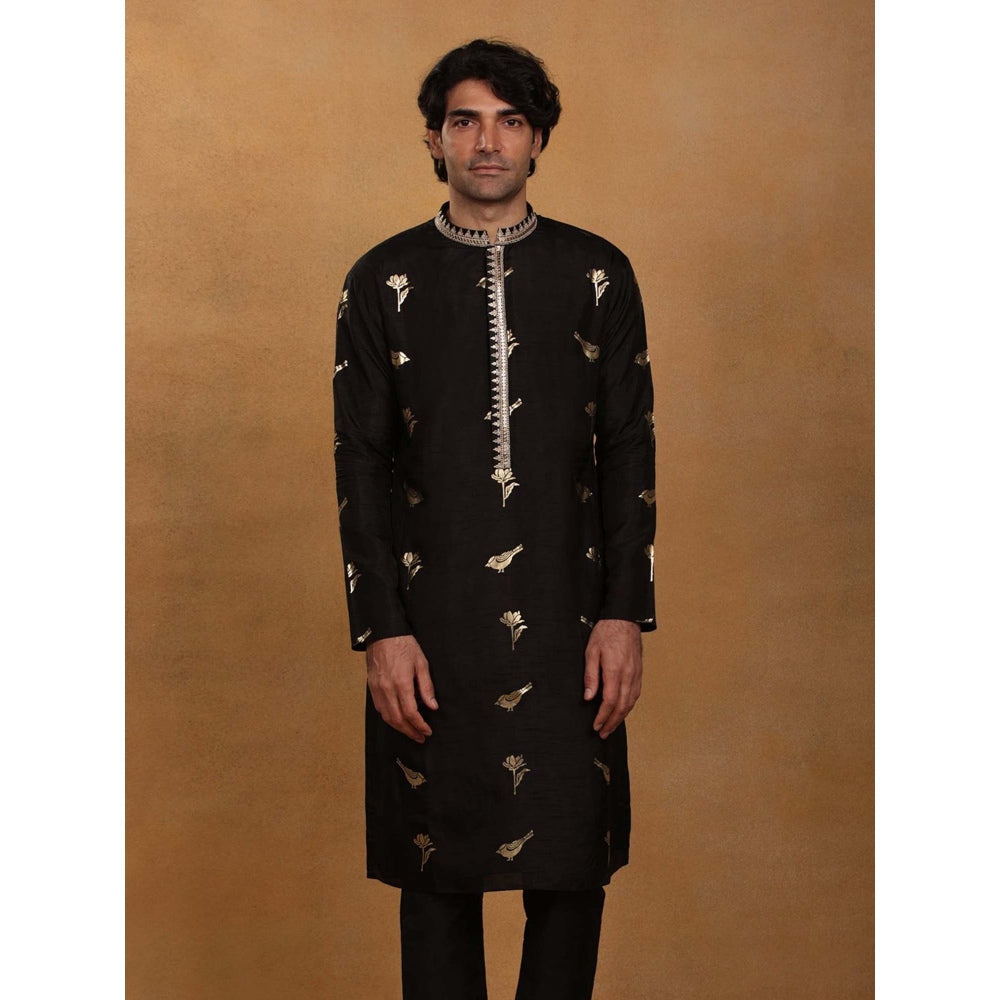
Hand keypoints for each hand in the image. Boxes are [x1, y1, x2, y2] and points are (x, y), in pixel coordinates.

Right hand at [366, 635, 437, 742]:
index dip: (419, 725)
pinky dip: (389, 718)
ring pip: (387, 717)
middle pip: (398, 719)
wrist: (383, 633)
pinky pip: (379, 709)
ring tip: (410, 732)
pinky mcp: (371, 687)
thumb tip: (432, 706)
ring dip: (399, 728)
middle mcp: (387, 689)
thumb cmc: (404, 645)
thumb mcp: (421, 663)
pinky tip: (397, 719)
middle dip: (410, 731)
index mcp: (401, 683)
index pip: (411, 713)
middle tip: (420, 737)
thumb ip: (427, 687)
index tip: (427, 731)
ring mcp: (377, 689)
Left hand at [583, 619, 641, 738]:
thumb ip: (590, 676)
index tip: (595, 726)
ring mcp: (636, 674)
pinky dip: (629, 706)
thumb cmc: (605, 633)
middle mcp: (628, 675)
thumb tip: (588, 697)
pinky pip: (636, 694)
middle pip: (622, 706)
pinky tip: (622, 711)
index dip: (603, 716)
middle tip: (603, 733)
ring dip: (621, 717)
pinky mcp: (639, 672)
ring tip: (611, 727)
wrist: (624, 619)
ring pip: (631, 702)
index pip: (609, 701)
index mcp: (615, 670)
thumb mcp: (591, 651)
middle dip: (612, 722)